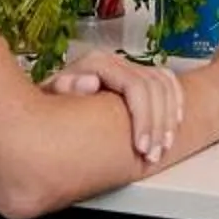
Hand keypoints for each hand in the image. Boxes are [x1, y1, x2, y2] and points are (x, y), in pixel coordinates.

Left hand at [47, 50, 185, 163]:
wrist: (43, 106)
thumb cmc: (47, 106)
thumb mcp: (49, 99)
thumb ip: (66, 88)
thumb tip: (90, 82)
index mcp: (97, 63)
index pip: (135, 86)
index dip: (143, 119)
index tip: (141, 148)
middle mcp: (115, 62)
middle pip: (154, 88)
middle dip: (158, 125)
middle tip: (153, 155)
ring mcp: (128, 68)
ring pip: (165, 85)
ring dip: (169, 118)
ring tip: (164, 146)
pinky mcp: (136, 77)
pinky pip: (167, 82)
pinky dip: (175, 102)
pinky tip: (175, 121)